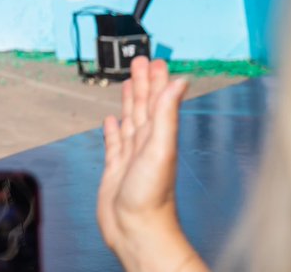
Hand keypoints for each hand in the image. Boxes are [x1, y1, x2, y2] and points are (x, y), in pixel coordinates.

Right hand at [97, 56, 205, 271]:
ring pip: (130, 121)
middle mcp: (146, 143)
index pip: (157, 100)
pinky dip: (112, 130)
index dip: (156, 80)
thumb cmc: (151, 196)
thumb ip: (167, 113)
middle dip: (142, 83)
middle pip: (143, 106)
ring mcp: (131, 156)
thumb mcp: (160, 147)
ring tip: (127, 83)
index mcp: (158, 136)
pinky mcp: (115, 169)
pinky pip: (114, 143)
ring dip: (129, 101)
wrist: (136, 230)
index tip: (155, 61)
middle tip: (140, 61)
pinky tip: (111, 121)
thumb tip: (180, 80)